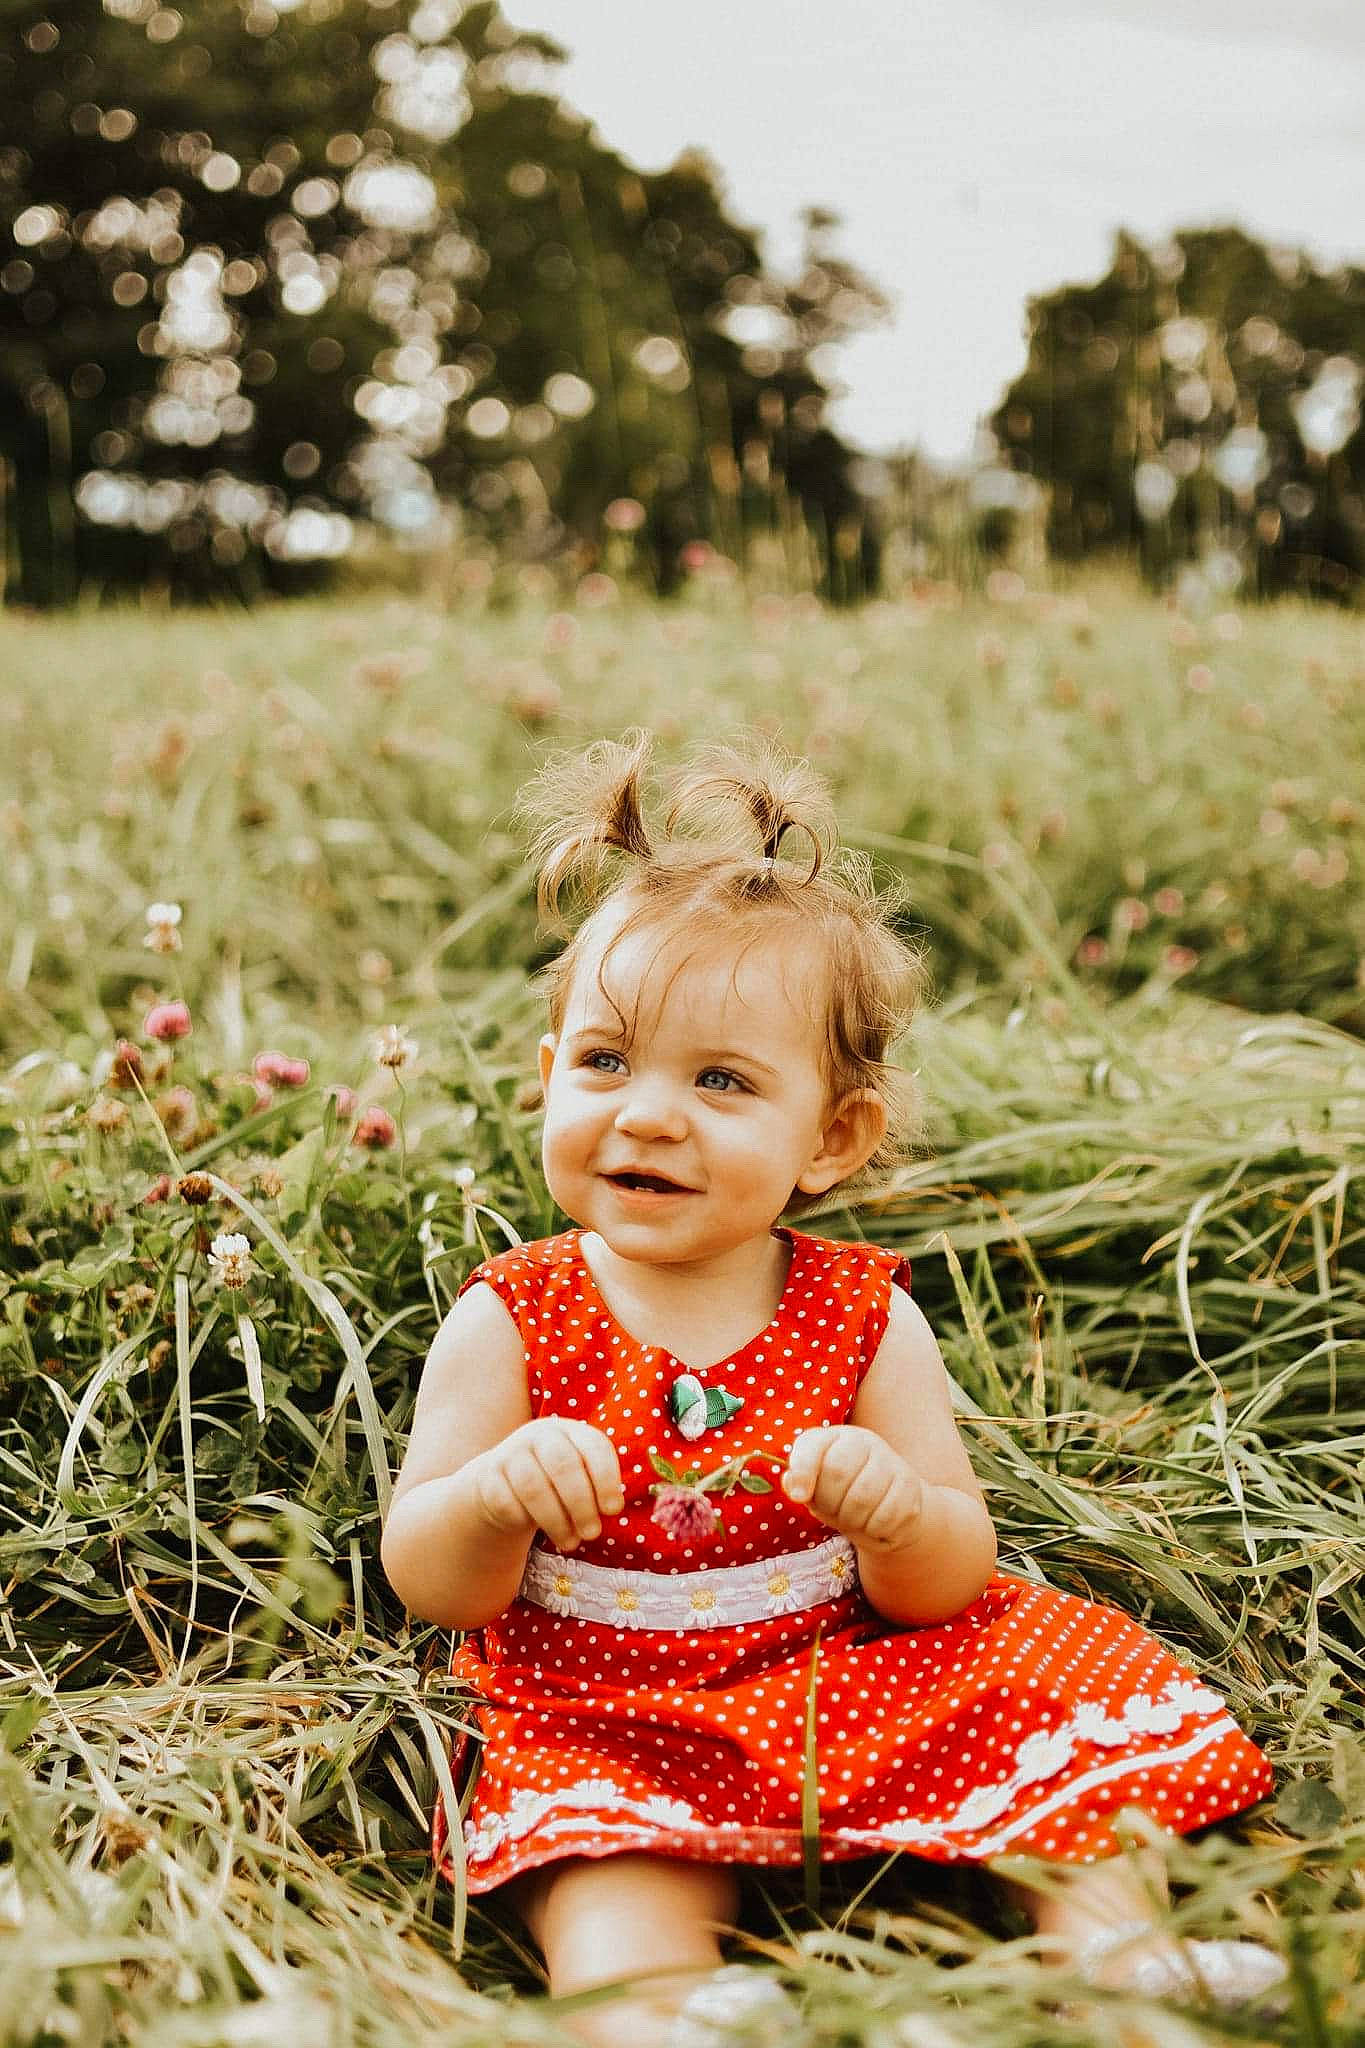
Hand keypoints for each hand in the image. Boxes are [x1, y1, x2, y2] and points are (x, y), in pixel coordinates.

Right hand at [470, 1419, 623, 1551]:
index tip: (612, 1510)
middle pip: (563, 1465)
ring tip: (570, 1542)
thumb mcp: (580, 1476)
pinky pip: (508, 1503)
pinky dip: (526, 1522)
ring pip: (533, 1488)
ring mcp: (510, 1453)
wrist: (503, 1484)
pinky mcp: (488, 1477)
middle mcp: (539, 1435)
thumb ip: (597, 1485)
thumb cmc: (556, 1483)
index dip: (606, 1479)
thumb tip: (611, 1507)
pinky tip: (537, 1530)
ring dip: (556, 1520)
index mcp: (570, 1430)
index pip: (594, 1446)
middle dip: (582, 1504)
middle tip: (592, 1533)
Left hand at [782, 1426, 923, 1552]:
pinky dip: (874, 1529)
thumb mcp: (815, 1490)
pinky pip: (885, 1515)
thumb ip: (798, 1483)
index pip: (813, 1447)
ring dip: (852, 1520)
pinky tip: (874, 1524)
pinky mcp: (909, 1485)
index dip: (803, 1471)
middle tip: (834, 1513)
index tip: (800, 1497)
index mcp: (834, 1437)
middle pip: (838, 1472)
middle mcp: (864, 1441)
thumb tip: (795, 1488)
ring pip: (863, 1497)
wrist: (887, 1510)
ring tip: (853, 1519)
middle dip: (830, 1503)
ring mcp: (890, 1460)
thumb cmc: (841, 1497)